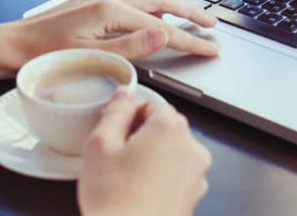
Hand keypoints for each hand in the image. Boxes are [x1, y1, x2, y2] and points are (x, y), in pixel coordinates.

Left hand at [3, 0, 218, 69]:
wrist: (10, 45)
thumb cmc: (44, 56)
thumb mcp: (91, 57)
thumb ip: (131, 47)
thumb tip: (165, 33)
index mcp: (109, 9)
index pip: (161, 26)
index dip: (189, 39)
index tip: (210, 47)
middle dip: (190, 11)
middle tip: (212, 24)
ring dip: (174, 6)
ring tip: (193, 18)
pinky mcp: (94, 0)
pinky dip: (153, 7)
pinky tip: (158, 16)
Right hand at [78, 89, 211, 215]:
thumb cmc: (114, 201)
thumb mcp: (100, 145)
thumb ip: (115, 112)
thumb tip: (124, 95)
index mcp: (170, 128)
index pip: (152, 104)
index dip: (129, 117)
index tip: (116, 134)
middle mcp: (191, 147)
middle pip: (165, 127)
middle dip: (142, 136)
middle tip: (117, 157)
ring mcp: (196, 174)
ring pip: (172, 152)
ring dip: (153, 157)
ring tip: (127, 179)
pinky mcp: (194, 197)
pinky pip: (177, 175)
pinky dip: (162, 178)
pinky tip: (139, 193)